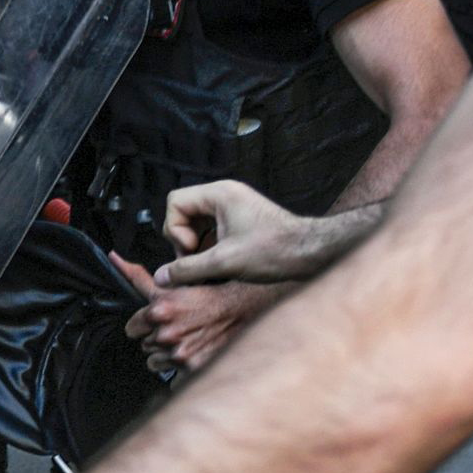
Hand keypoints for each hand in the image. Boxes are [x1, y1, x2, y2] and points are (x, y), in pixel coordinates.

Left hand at [126, 273, 284, 373]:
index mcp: (158, 312)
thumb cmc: (206, 295)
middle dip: (157, 338)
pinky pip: (172, 379)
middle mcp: (166, 334)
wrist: (242, 308)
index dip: (144, 325)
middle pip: (145, 345)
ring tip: (186, 341)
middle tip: (179, 329)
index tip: (159, 321)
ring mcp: (180, 354)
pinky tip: (193, 355)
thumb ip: (138, 277)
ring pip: (155, 363)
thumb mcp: (171, 285)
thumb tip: (112, 258)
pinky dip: (180, 372)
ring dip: (166, 355)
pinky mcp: (192, 369)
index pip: (131, 329)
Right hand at [155, 181, 319, 286]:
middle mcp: (225, 195)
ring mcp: (233, 206)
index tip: (192, 249)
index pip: (174, 202)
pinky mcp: (240, 219)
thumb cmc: (275, 251)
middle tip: (197, 261)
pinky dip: (209, 247)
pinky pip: (211, 229)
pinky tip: (220, 264)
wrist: (312, 253)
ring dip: (196, 246)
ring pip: (195, 223)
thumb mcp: (223, 263)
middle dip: (184, 240)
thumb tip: (161, 277)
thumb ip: (186, 269)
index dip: (175, 229)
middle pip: (182, 213)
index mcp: (220, 194)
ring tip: (209, 265)